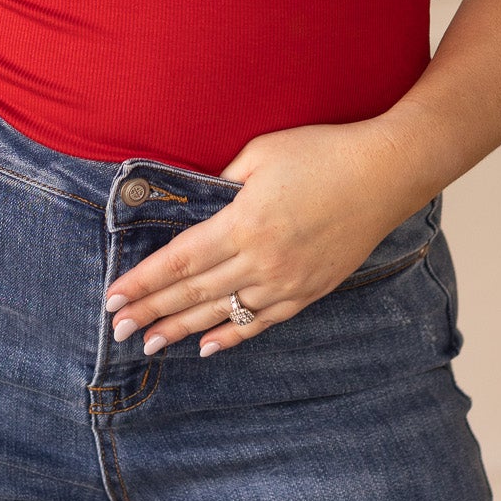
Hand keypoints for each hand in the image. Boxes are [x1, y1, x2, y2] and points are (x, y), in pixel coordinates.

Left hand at [103, 114, 433, 356]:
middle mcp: (263, 260)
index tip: (113, 297)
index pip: (180, 261)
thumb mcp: (261, 153)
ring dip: (182, 329)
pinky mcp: (310, 291)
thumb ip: (223, 182)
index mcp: (245, 223)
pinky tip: (206, 347)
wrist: (386, 173)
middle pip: (194, 293)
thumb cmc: (322, 153)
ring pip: (223, 313)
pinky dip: (231, 336)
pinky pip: (262, 322)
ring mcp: (288, 281)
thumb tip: (197, 204)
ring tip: (149, 344)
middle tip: (117, 329)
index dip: (143, 281)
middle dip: (151, 312)